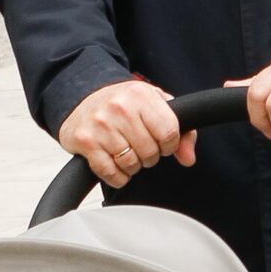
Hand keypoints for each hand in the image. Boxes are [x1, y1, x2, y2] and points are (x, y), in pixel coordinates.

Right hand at [57, 78, 195, 187]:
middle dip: (150, 156)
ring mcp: (101, 124)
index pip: (169, 132)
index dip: (169, 145)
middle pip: (151, 152)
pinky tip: (115, 164)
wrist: (82, 98)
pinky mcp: (86, 141)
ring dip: (132, 166)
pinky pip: (110, 173)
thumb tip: (188, 158)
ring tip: (127, 152)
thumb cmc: (123, 104)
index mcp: (141, 95)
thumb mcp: (156, 106)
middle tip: (141, 147)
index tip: (162, 144)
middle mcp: (119, 107)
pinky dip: (117, 176)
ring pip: (131, 164)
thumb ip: (181, 130)